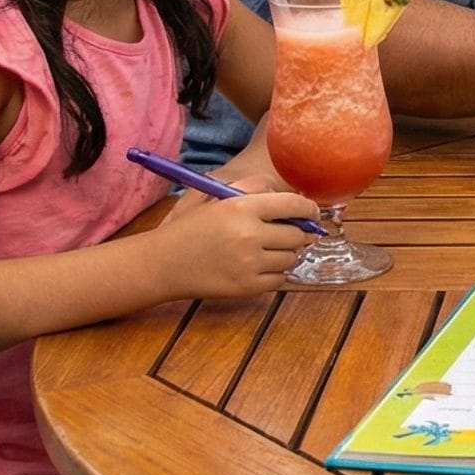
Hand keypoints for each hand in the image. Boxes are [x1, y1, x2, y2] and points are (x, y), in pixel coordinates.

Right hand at [153, 182, 320, 297]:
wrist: (162, 263)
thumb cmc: (189, 226)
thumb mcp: (215, 194)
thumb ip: (252, 187)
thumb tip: (286, 192)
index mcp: (242, 207)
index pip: (294, 204)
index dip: (309, 208)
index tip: (312, 212)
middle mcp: (249, 235)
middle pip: (297, 234)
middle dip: (298, 233)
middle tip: (290, 232)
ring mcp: (249, 263)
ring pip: (291, 258)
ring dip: (286, 253)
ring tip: (268, 248)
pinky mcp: (247, 287)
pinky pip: (280, 279)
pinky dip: (276, 273)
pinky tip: (259, 265)